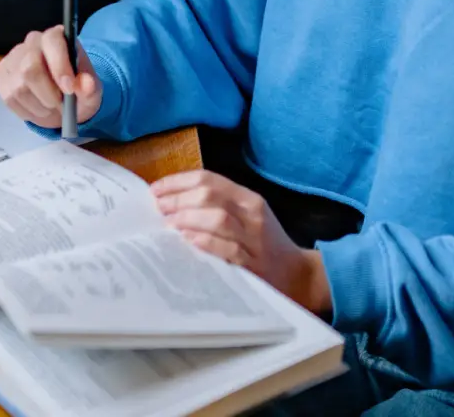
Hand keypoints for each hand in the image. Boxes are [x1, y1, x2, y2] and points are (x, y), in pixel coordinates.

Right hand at [0, 25, 101, 127]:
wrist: (61, 101)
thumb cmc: (77, 90)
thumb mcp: (91, 92)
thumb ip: (90, 88)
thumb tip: (86, 84)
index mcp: (57, 37)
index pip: (52, 40)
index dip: (59, 65)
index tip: (69, 88)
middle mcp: (32, 43)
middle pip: (30, 67)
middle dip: (47, 92)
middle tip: (59, 104)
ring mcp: (13, 59)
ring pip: (19, 87)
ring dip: (39, 105)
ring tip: (51, 106)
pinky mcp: (2, 77)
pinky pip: (10, 99)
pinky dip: (27, 110)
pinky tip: (38, 107)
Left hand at [151, 171, 331, 313]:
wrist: (297, 274)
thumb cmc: (264, 244)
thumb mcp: (248, 216)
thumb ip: (219, 206)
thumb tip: (174, 202)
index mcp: (249, 198)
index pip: (209, 179)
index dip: (178, 182)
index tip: (156, 189)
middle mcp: (252, 214)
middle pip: (210, 196)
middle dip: (178, 199)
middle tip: (158, 208)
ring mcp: (253, 239)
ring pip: (217, 218)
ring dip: (187, 218)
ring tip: (168, 223)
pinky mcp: (252, 264)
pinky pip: (226, 248)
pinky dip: (204, 241)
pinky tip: (188, 240)